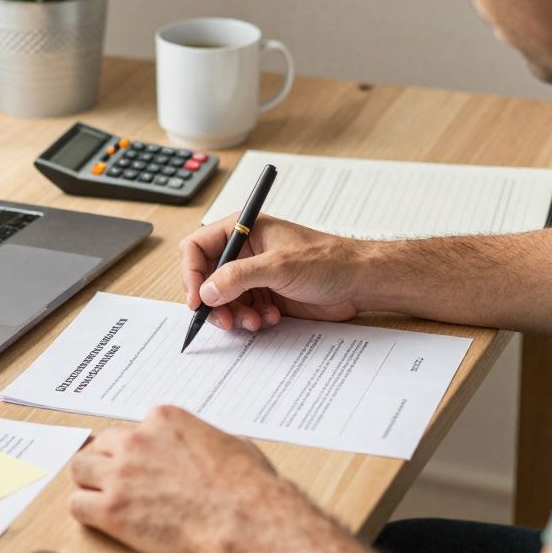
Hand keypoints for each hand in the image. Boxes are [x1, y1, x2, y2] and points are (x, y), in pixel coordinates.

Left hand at [68, 406, 290, 552]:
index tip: (147, 466)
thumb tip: (207, 447)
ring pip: (80, 469)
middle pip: (102, 446)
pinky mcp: (113, 510)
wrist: (246, 520)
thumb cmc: (247, 486)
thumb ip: (204, 439)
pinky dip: (86, 511)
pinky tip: (101, 518)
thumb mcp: (231, 443)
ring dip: (90, 482)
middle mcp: (137, 441)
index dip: (140, 450)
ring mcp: (121, 475)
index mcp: (163, 420)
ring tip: (105, 498)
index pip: (133, 429)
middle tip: (123, 483)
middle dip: (110, 463)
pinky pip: (77, 505)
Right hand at [180, 214, 368, 331]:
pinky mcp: (265, 296)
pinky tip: (271, 318)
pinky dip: (251, 320)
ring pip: (224, 300)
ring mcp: (254, 276)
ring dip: (234, 315)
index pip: (198, 247)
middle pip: (206, 279)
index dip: (191, 274)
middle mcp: (245, 253)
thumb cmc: (328, 260)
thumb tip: (206, 291)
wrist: (359, 282)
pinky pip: (243, 312)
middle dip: (214, 302)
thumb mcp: (279, 265)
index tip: (197, 300)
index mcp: (244, 231)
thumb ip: (239, 276)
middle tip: (225, 320)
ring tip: (255, 321)